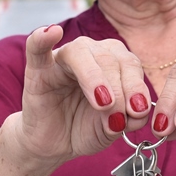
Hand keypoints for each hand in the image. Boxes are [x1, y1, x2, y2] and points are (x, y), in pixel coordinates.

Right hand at [13, 25, 151, 164]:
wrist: (55, 143)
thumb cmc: (87, 128)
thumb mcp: (114, 126)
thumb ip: (130, 117)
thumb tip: (137, 111)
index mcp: (114, 62)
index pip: (130, 64)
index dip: (137, 86)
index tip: (138, 111)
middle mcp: (90, 54)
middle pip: (109, 58)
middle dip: (119, 87)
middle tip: (119, 115)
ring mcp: (62, 59)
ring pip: (80, 52)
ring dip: (94, 77)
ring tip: (103, 102)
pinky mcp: (37, 69)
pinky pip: (37, 47)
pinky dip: (42, 38)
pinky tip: (52, 32)